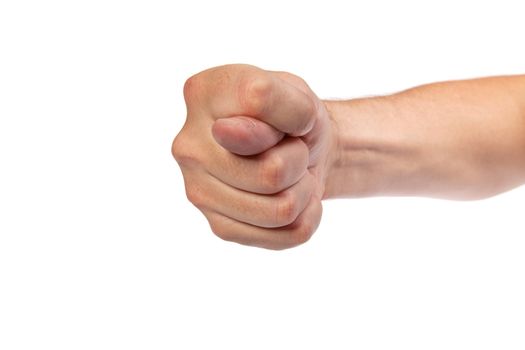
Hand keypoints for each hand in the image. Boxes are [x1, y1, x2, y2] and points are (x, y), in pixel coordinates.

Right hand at [172, 64, 334, 248]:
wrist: (303, 149)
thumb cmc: (293, 117)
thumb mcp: (295, 92)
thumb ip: (269, 99)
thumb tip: (227, 133)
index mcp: (202, 94)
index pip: (260, 99)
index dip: (295, 111)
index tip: (289, 113)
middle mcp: (189, 145)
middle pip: (273, 172)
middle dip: (299, 159)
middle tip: (290, 147)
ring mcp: (198, 190)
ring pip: (282, 209)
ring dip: (304, 190)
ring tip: (291, 172)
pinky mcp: (219, 226)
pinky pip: (288, 234)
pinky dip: (307, 216)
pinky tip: (292, 197)